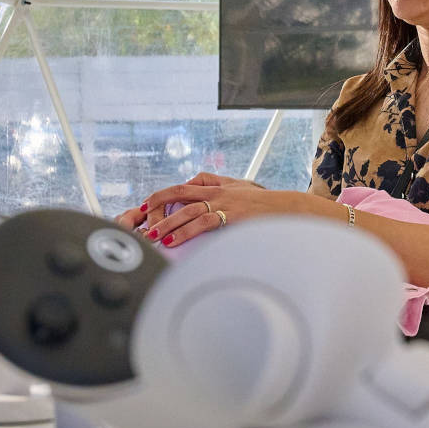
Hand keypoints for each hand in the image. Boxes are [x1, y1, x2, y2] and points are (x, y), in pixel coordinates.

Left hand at [113, 173, 263, 230]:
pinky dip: (185, 232)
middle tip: (141, 221)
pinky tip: (174, 241)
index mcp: (217, 186)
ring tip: (153, 236)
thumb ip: (219, 186)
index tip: (146, 205)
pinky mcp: (231, 216)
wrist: (287, 208)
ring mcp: (224, 203)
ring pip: (188, 210)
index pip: (183, 186)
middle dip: (157, 206)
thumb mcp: (241, 188)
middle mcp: (217, 192)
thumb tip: (198, 188)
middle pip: (179, 194)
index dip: (162, 195)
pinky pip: (203, 223)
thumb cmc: (265, 203)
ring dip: (167, 223)